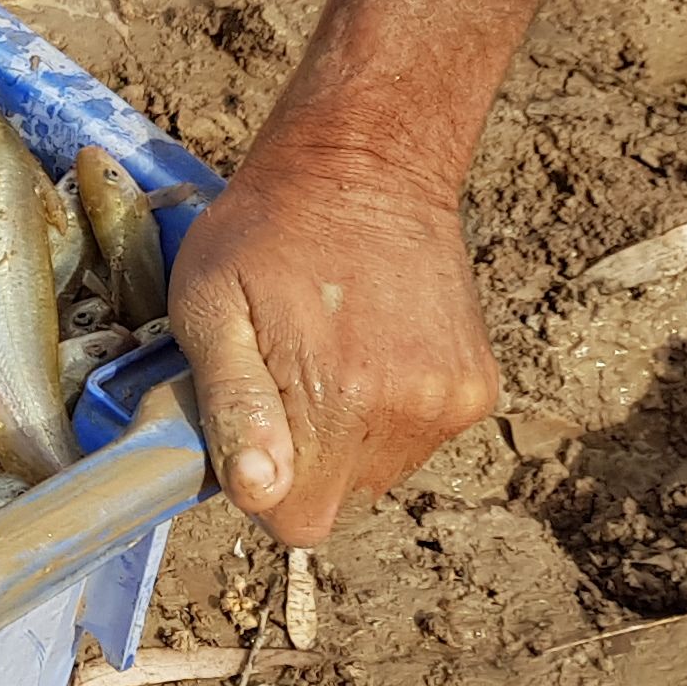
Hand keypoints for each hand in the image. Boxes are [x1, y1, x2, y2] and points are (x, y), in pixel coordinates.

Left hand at [167, 143, 498, 547]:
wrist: (368, 164)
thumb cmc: (266, 231)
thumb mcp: (209, 307)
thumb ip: (232, 409)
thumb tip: (258, 493)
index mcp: (338, 401)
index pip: (296, 520)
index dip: (262, 483)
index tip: (253, 421)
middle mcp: (407, 413)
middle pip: (338, 499)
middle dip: (302, 457)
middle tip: (285, 373)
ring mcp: (450, 402)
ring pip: (378, 473)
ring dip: (347, 435)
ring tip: (329, 352)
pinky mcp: (477, 387)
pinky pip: (418, 438)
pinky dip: (389, 412)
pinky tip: (370, 348)